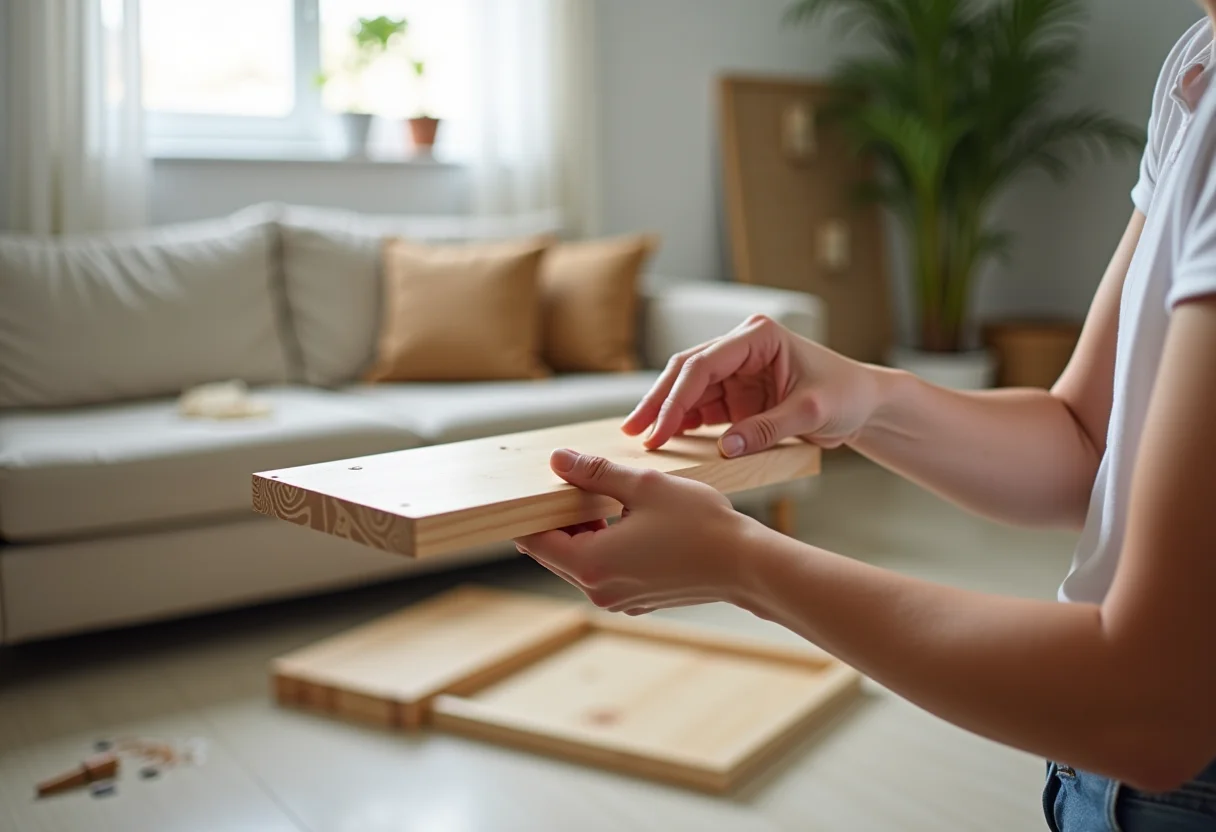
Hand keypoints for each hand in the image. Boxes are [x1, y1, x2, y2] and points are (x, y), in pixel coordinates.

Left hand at [514, 449, 758, 614]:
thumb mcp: (644, 486)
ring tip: (603, 498)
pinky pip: (605, 571)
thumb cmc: (700, 524)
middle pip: (555, 553)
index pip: (536, 541)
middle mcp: (599, 590)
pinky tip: (626, 520)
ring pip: (579, 562)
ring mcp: (619, 600)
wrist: (746, 565)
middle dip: (558, 519)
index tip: (539, 487)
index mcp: (591, 564)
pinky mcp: (638, 600)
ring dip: (583, 531)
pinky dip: (605, 546)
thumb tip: (558, 459)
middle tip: (574, 484)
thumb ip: (595, 473)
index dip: (531, 511)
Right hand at [623, 314, 880, 454]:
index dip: (677, 397)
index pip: (704, 363)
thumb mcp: (811, 412)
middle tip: (634, 432)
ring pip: (688, 389)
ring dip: (666, 414)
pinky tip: (666, 438)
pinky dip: (684, 423)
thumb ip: (768, 428)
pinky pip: (702, 407)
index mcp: (758, 336)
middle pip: (686, 371)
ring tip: (642, 439)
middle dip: (659, 402)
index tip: (660, 429)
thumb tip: (725, 447)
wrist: (865, 405)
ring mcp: (737, 370)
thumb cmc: (846, 395)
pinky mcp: (737, 394)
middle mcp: (741, 347)